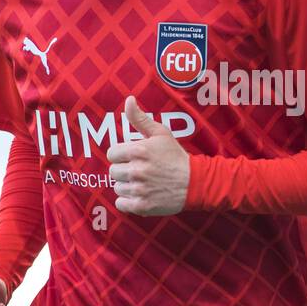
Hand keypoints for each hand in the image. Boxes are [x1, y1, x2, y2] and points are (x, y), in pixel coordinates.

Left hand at [106, 94, 189, 215]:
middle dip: (124, 170)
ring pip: (117, 187)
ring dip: (126, 186)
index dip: (121, 155)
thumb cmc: (176, 156)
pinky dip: (128, 201)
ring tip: (142, 183)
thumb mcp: (161, 133)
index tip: (132, 158)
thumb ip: (140, 118)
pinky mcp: (142, 206)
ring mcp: (139, 189)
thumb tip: (129, 100)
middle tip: (139, 171)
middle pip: (113, 171)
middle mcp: (137, 170)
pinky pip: (121, 204)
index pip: (112, 154)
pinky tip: (140, 194)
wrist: (194, 182)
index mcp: (139, 150)